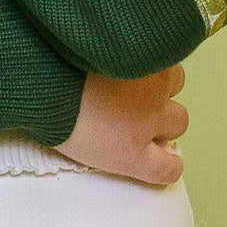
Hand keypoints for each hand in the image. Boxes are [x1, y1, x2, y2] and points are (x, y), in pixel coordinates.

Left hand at [61, 65, 188, 186]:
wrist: (49, 71)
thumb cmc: (49, 110)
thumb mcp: (74, 146)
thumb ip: (103, 147)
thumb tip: (109, 139)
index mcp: (129, 153)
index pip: (168, 169)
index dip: (167, 164)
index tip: (160, 156)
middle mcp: (149, 121)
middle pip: (177, 125)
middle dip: (162, 118)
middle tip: (137, 108)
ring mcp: (155, 86)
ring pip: (175, 88)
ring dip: (160, 86)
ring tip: (133, 77)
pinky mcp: (153, 56)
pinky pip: (164, 58)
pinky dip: (153, 59)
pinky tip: (131, 56)